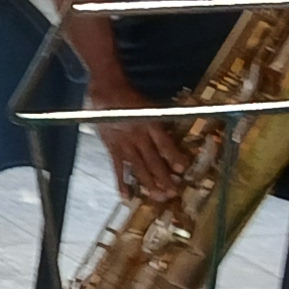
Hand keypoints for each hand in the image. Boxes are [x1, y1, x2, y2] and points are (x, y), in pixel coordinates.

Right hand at [95, 86, 195, 202]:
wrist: (106, 91)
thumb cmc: (130, 97)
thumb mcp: (150, 106)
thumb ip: (159, 123)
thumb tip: (173, 140)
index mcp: (149, 123)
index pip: (164, 143)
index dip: (173, 156)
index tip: (182, 169)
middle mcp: (138, 135)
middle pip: (153, 160)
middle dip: (164, 177)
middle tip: (173, 192)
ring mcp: (124, 144)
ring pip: (138, 167)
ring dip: (148, 183)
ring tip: (157, 197)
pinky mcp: (112, 148)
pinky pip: (118, 168)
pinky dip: (121, 182)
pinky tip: (126, 196)